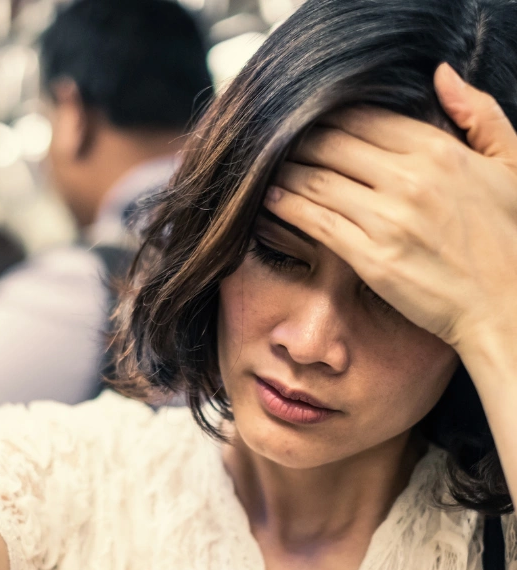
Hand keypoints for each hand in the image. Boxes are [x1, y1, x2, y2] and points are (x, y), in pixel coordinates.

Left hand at [263, 63, 516, 358]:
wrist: (505, 304)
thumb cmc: (507, 235)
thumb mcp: (508, 164)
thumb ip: (478, 114)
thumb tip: (440, 75)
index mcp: (439, 150)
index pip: (364, 118)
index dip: (329, 118)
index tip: (307, 122)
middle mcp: (409, 179)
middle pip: (332, 145)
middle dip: (298, 142)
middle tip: (275, 145)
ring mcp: (388, 219)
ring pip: (317, 181)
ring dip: (286, 172)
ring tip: (267, 170)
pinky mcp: (371, 257)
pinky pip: (316, 222)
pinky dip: (287, 208)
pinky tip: (273, 201)